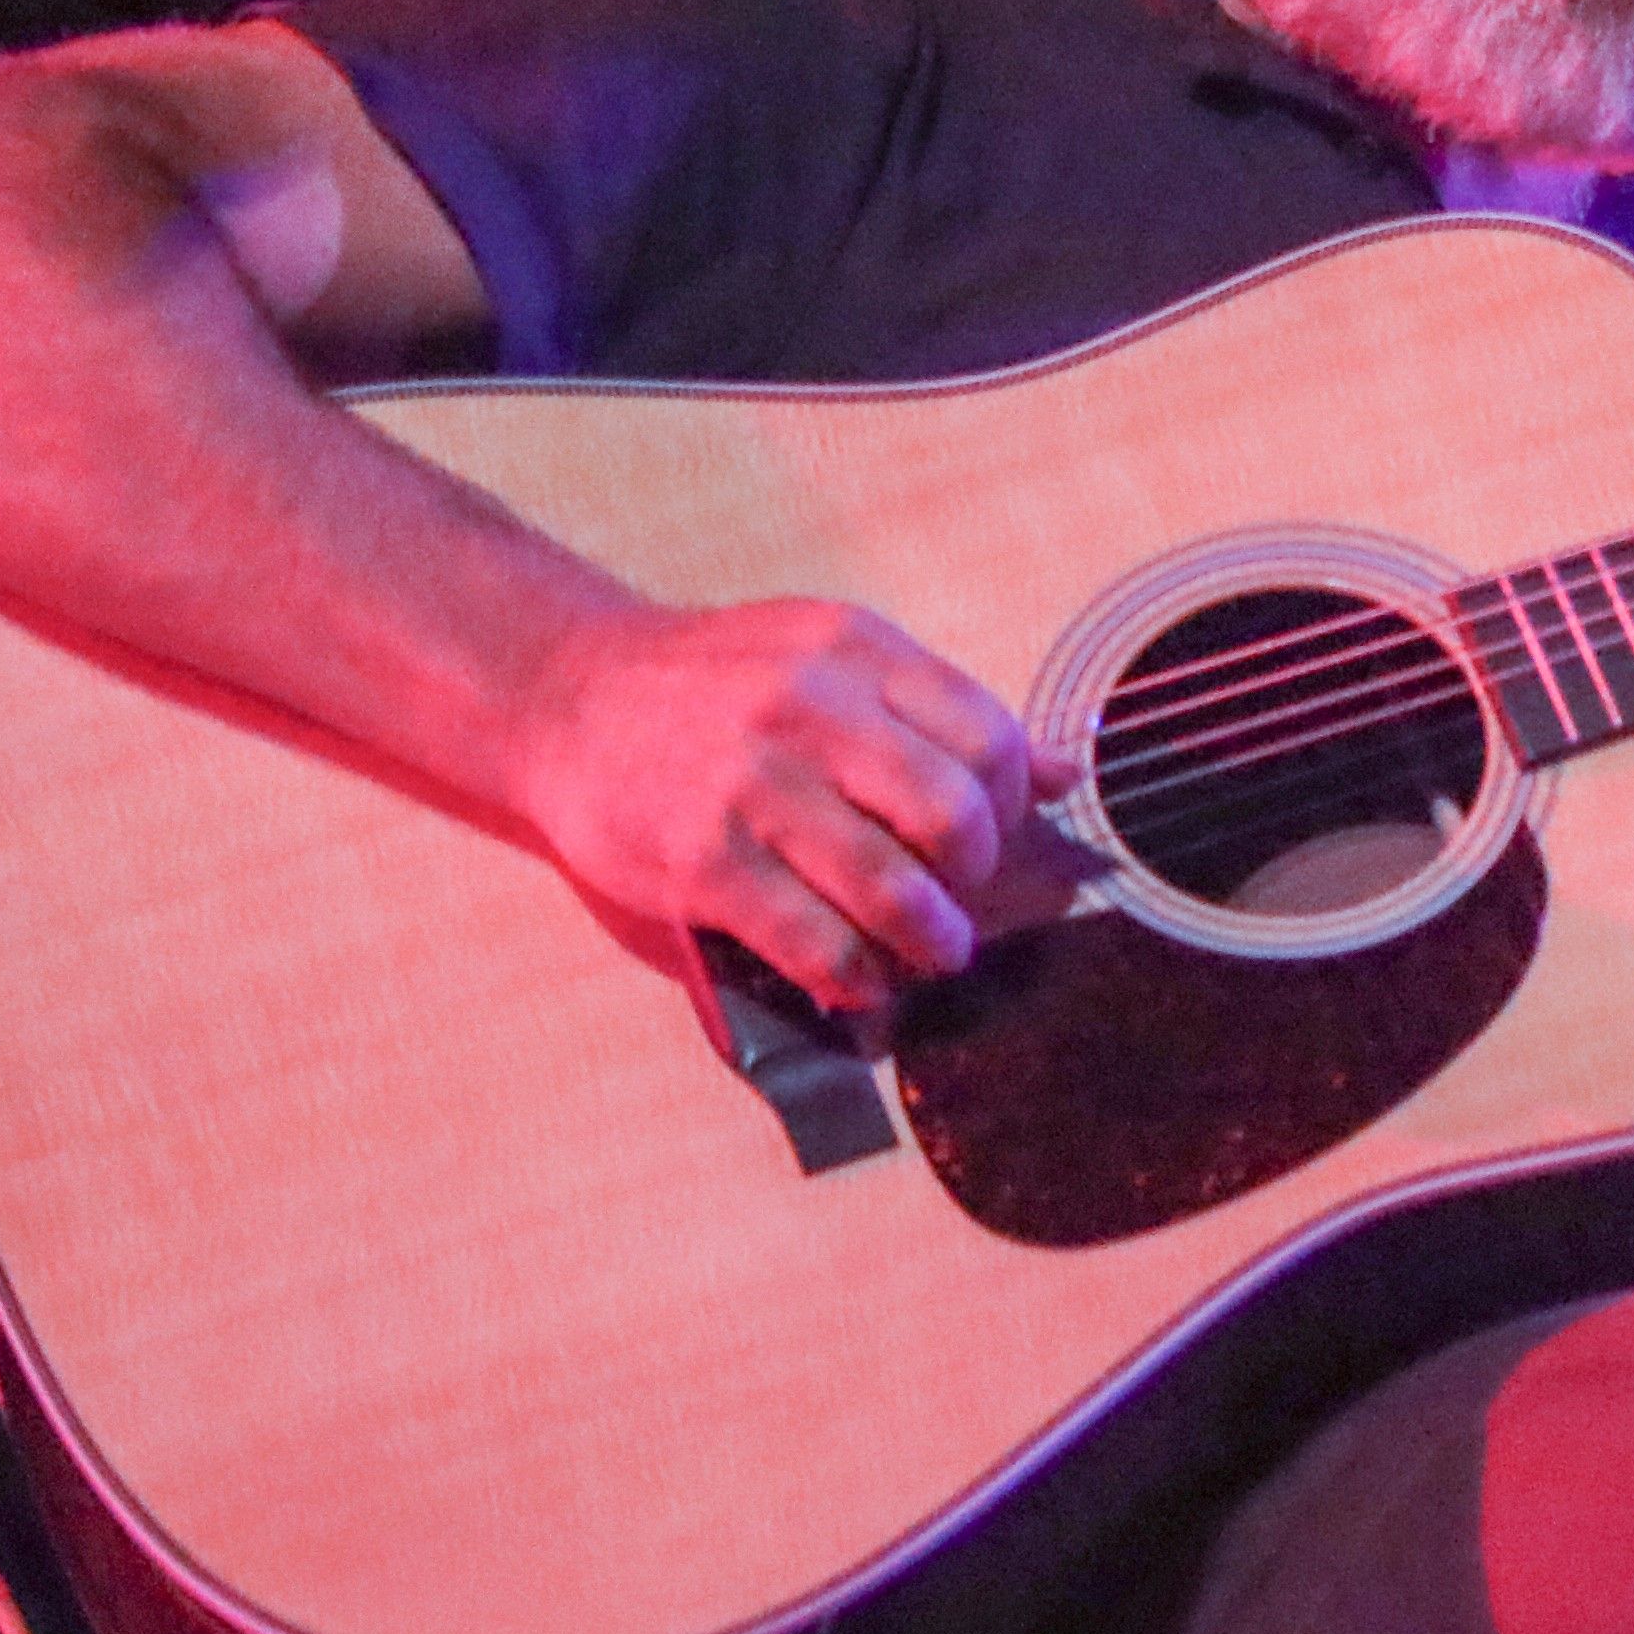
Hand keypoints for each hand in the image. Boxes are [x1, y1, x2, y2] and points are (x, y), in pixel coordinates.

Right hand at [501, 596, 1056, 1014]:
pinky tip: (862, 981)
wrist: (568, 696)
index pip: (987, 736)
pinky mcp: (703, 861)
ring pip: (890, 888)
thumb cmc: (714, 685)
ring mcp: (751, 786)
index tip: (993, 831)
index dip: (1012, 802)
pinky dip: (856, 977)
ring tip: (933, 952)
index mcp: (855, 652)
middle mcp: (807, 709)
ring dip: (930, 940)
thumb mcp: (831, 659)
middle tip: (961, 895)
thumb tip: (1065, 772)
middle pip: (952, 814)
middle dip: (976, 874)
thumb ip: (940, 712)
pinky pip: (814, 940)